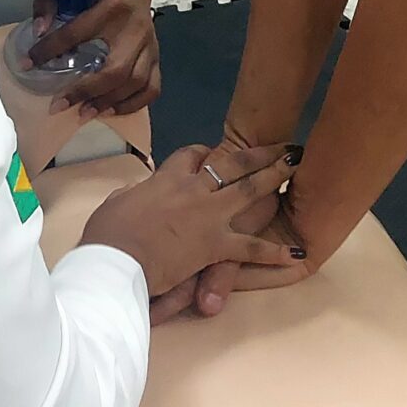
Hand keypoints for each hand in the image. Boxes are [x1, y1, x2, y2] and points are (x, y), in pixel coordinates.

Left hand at [25, 0, 160, 116]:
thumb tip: (38, 32)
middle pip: (114, 69)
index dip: (48, 51)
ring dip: (108, 102)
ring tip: (83, 113)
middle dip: (85, 91)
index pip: (75, 33)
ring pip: (135, 82)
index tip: (28, 64)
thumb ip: (48, 5)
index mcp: (112, 5)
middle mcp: (134, 26)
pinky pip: (152, 87)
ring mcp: (150, 43)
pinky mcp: (156, 55)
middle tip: (60, 104)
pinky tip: (110, 110)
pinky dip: (133, 104)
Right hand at [85, 146, 306, 310]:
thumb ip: (132, 196)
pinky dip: (275, 251)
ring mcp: (208, 216)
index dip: (206, 153)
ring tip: (297, 166)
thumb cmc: (108, 234)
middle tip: (283, 146)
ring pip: (250, 191)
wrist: (116, 260)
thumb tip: (134, 194)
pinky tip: (296, 252)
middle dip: (260, 153)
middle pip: (233, 163)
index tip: (214, 152)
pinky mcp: (216, 245)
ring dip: (276, 177)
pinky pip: (251, 248)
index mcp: (166, 179)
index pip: (191, 156)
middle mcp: (193, 190)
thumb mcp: (116, 205)